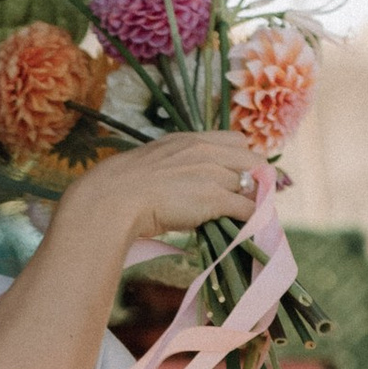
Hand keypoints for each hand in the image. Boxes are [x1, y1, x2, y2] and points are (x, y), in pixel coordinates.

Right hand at [92, 131, 260, 249]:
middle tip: (245, 200)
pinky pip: (247, 208)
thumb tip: (186, 184)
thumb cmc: (124, 187)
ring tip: (239, 218)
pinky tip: (242, 229)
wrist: (113, 199)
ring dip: (249, 203)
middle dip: (254, 180)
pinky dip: (250, 220)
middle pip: (253, 161)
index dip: (243, 160)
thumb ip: (178, 166)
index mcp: (191, 139)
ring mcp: (212, 173)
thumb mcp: (155, 163)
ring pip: (252, 187)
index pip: (238, 140)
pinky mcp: (214, 197)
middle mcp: (206, 150)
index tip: (239, 177)